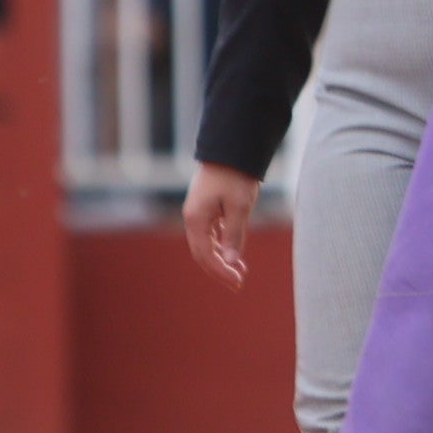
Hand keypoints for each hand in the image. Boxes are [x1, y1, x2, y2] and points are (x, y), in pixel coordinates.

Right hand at [182, 161, 258, 284]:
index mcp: (196, 220)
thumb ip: (234, 234)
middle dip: (219, 269)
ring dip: (221, 258)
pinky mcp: (207, 208)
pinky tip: (234, 252)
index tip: (238, 282)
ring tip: (239, 271)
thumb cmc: (235, 177)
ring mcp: (198, 213)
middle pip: (202, 252)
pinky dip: (222, 245)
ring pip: (206, 244)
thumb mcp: (239, 207)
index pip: (204, 255)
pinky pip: (211, 233)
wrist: (231, 149)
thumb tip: (231, 260)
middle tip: (238, 283)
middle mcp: (192, 218)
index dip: (220, 271)